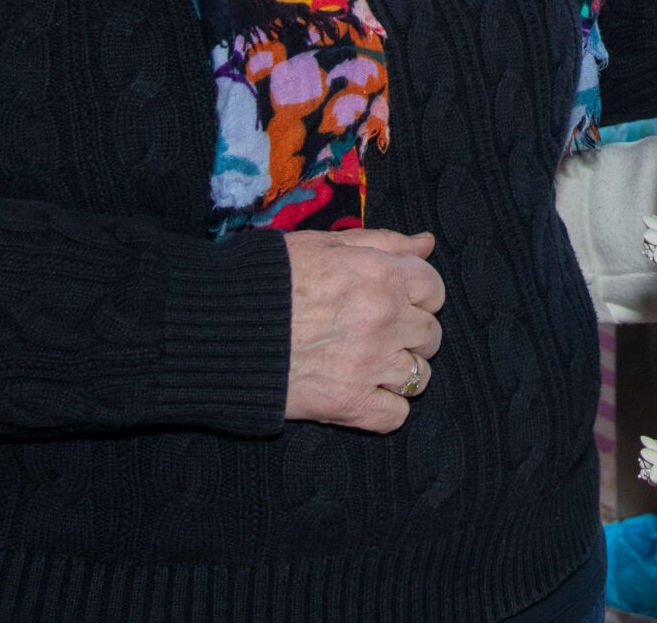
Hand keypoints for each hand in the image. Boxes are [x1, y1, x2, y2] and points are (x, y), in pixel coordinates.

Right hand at [285, 229, 445, 432]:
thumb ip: (383, 242)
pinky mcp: (349, 403)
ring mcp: (370, 364)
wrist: (222, 326)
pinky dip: (385, 407)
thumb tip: (427, 243)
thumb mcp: (325, 242)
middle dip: (410, 332)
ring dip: (400, 370)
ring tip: (369, 363)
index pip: (434, 289)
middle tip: (377, 331)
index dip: (418, 294)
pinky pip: (396, 414)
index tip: (397, 299)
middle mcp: (385, 320)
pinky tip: (363, 392)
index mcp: (381, 275)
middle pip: (430, 334)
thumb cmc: (269, 277)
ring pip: (420, 376)